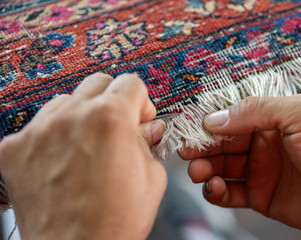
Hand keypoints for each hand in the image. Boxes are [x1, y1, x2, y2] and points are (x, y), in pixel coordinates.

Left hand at [0, 73, 166, 239]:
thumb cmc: (115, 222)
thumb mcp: (152, 177)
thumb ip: (149, 142)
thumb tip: (147, 127)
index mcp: (110, 119)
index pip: (130, 82)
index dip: (140, 101)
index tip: (139, 116)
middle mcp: (71, 117)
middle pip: (98, 83)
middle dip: (113, 101)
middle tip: (117, 127)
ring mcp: (38, 131)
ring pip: (67, 100)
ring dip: (82, 115)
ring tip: (88, 145)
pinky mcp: (15, 149)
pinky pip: (40, 124)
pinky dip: (55, 134)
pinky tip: (64, 158)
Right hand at [179, 95, 300, 238]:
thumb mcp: (299, 114)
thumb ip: (255, 111)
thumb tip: (216, 118)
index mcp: (272, 120)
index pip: (231, 118)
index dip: (209, 124)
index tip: (190, 129)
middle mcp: (263, 144)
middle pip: (222, 143)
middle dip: (202, 147)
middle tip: (186, 152)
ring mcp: (262, 171)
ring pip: (222, 167)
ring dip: (205, 168)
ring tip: (197, 170)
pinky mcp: (262, 196)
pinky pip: (231, 193)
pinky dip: (217, 191)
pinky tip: (214, 187)